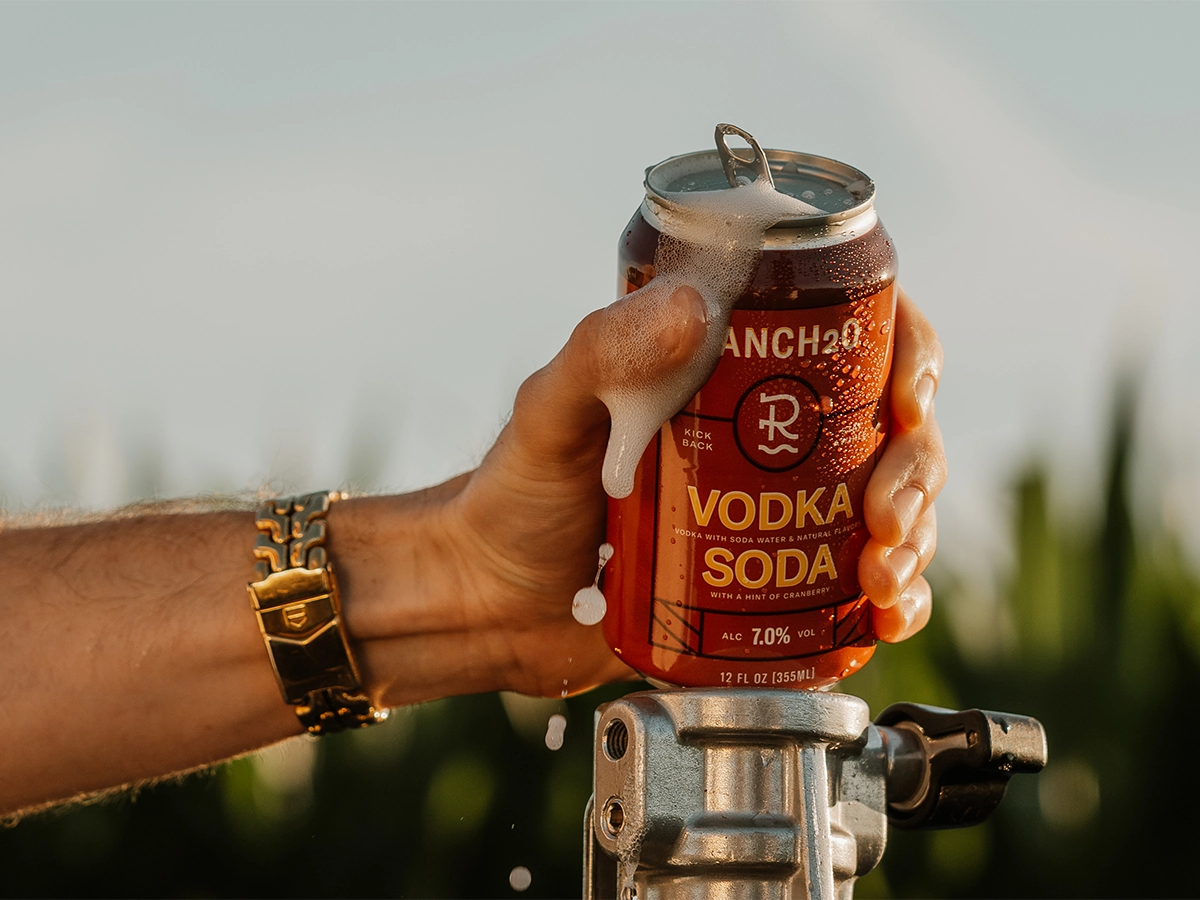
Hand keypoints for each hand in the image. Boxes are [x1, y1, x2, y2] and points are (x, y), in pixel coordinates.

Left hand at [342, 284, 943, 703]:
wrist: (494, 603)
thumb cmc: (515, 493)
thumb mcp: (552, 412)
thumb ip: (601, 353)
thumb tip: (691, 306)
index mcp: (732, 368)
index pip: (853, 331)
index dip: (907, 353)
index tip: (909, 400)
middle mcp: (771, 432)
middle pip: (890, 426)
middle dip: (915, 467)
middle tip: (883, 517)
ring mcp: (781, 511)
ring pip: (891, 504)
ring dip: (913, 537)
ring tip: (879, 575)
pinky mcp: (777, 582)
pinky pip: (860, 586)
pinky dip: (892, 600)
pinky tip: (885, 617)